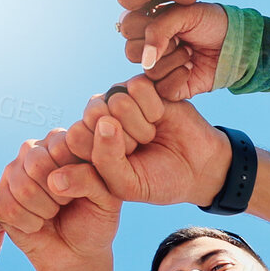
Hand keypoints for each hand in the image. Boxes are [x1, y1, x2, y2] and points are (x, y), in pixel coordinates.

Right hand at [0, 130, 119, 270]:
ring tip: (54, 213)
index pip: (61, 145)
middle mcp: (35, 150)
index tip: (85, 189)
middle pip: (36, 163)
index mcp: (63, 141)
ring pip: (22, 187)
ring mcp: (13, 173)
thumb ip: (89, 178)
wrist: (77, 253)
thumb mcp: (106, 198)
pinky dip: (30, 224)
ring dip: (45, 210)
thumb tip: (56, 179)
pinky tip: (39, 224)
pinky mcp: (0, 197)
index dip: (74, 173)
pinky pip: (10, 208)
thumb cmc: (95, 219)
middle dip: (57, 193)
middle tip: (67, 203)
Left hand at [59, 79, 230, 208]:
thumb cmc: (158, 179)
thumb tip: (71, 159)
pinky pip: (137, 86)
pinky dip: (154, 107)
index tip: (124, 165)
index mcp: (86, 145)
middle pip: (94, 115)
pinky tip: (160, 116)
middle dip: (124, 138)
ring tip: (150, 135)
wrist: (198, 166)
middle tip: (139, 148)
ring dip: (141, 124)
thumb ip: (96, 171)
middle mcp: (98, 119)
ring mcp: (118, 99)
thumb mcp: (126, 185)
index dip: (105, 152)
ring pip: (116, 100)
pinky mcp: (140, 85)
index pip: (76, 137)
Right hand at [122, 2, 226, 100]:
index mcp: (146, 23)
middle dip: (162, 45)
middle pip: (132, 52)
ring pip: (149, 71)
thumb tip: (145, 61)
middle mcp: (147, 47)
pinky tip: (191, 68)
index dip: (148, 26)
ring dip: (174, 60)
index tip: (172, 21)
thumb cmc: (210, 22)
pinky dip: (179, 77)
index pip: (127, 27)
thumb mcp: (184, 13)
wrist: (235, 42)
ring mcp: (157, 68)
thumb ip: (158, 30)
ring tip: (190, 52)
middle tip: (181, 39)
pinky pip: (162, 89)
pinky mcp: (169, 88)